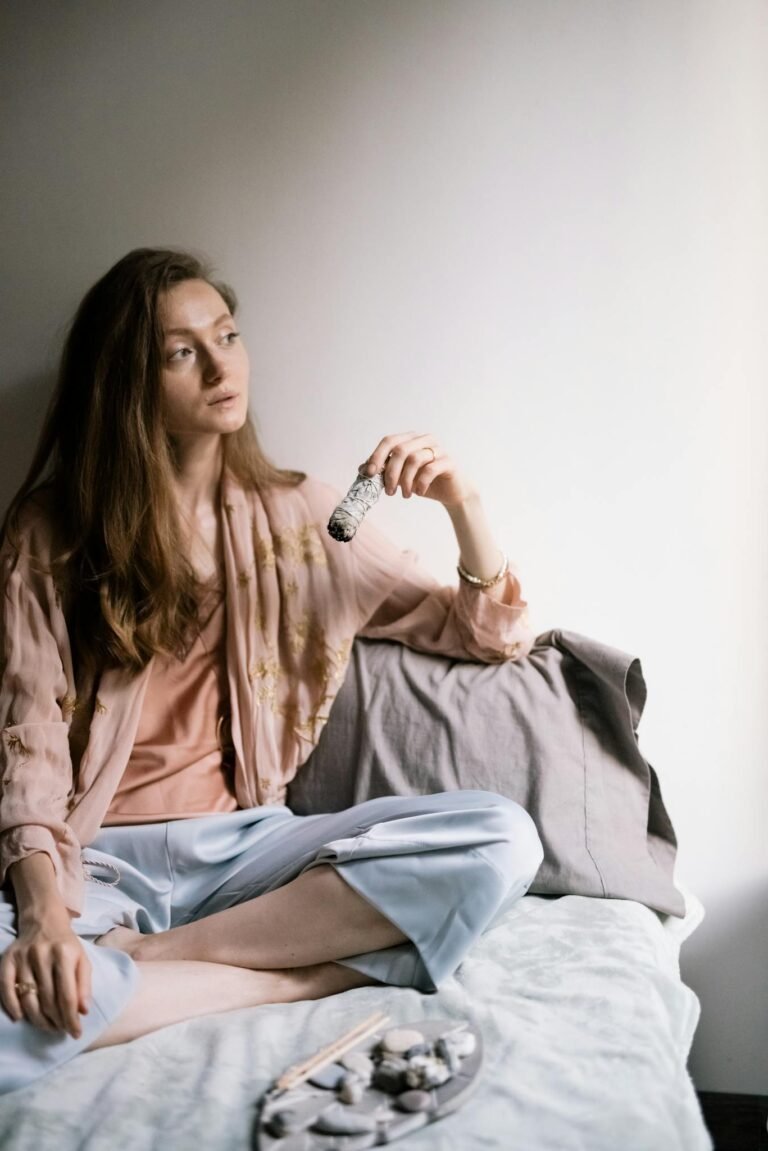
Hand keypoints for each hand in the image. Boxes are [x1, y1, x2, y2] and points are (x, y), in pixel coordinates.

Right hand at [0, 916, 90, 1037]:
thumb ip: (84, 985)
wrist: (43, 921)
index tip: (76, 1033)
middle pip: (48, 1000)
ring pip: (28, 999)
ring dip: (38, 1019)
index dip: (71, 1018)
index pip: (67, 996)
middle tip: (61, 1030)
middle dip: (56, 1021)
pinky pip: (6, 989)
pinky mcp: (7, 960)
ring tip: (48, 1027)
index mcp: (64, 954)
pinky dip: (12, 1007)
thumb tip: (83, 1011)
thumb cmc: (66, 945)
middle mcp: (42, 955)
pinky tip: (20, 1018)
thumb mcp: (82, 959)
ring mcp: (22, 958)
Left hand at [362, 432, 475, 508]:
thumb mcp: (400, 477)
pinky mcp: (449, 461)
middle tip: (388, 491)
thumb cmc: (423, 481)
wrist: (451, 492)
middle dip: (390, 472)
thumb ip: (384, 470)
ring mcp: (438, 449)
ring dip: (405, 480)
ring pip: (414, 459)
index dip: (377, 456)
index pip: (389, 441)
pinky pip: (430, 469)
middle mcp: (424, 439)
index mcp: (410, 439)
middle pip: (400, 450)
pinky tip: (418, 492)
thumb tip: (362, 469)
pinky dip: (420, 483)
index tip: (368, 474)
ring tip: (404, 495)